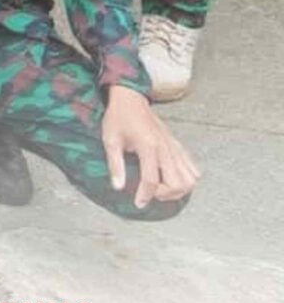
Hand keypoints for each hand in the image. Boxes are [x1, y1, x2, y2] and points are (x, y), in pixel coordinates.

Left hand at [101, 84, 198, 209]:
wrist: (131, 98)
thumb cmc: (118, 118)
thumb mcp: (110, 140)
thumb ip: (115, 165)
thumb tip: (118, 187)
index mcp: (149, 146)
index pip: (152, 180)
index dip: (145, 195)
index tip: (138, 203)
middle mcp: (166, 148)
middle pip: (178, 183)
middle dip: (165, 194)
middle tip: (150, 193)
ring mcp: (175, 147)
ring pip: (190, 179)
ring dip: (178, 189)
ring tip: (161, 188)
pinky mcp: (178, 146)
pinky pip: (192, 168)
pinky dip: (186, 178)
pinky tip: (171, 178)